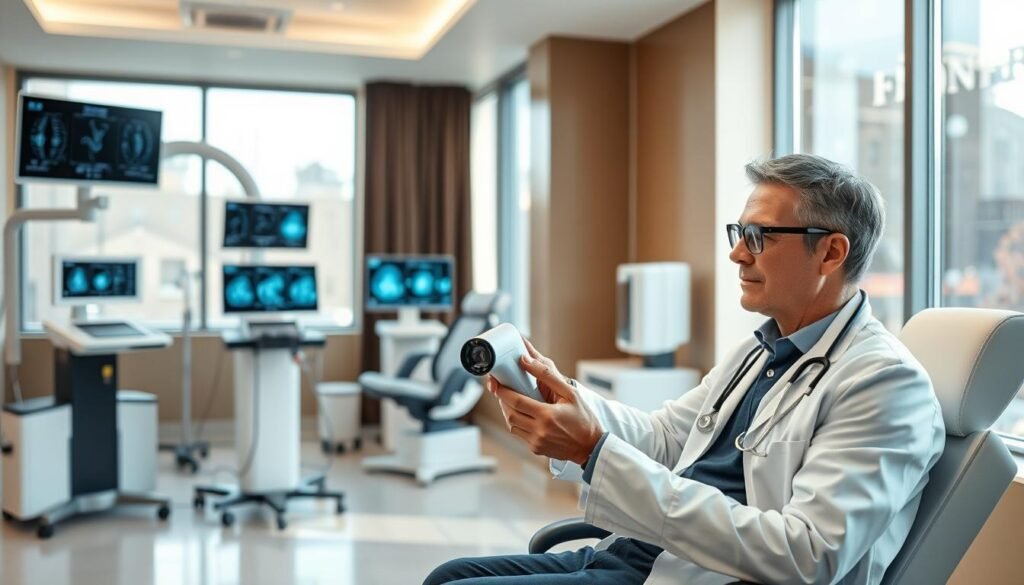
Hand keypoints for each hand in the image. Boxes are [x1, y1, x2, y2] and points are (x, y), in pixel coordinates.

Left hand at [485, 339, 602, 465]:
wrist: (591, 446)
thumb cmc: (584, 418)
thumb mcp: (571, 393)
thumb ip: (547, 376)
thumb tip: (526, 361)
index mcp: (547, 415)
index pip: (516, 401)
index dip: (502, 390)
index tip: (496, 382)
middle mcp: (539, 431)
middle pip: (510, 413)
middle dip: (503, 400)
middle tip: (501, 389)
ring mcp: (536, 442)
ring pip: (511, 425)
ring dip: (508, 412)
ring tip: (511, 400)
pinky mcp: (536, 449)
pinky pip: (518, 434)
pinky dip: (517, 422)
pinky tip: (523, 414)